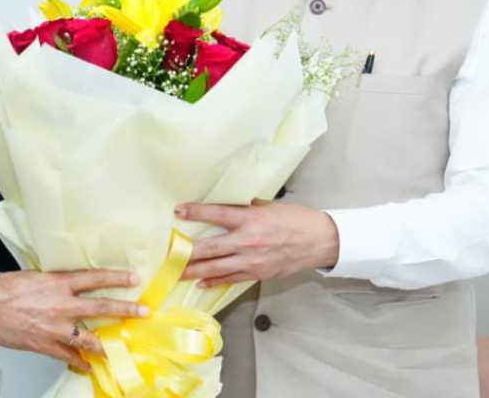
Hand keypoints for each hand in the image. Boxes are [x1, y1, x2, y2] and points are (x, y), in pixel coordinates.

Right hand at [0, 269, 147, 370]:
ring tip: (119, 349)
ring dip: (105, 344)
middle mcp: (62, 305)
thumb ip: (58, 282)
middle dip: (125, 310)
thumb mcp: (37, 277)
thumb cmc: (8, 287)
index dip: (116, 278)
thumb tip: (73, 284)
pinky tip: (87, 367)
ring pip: (88, 338)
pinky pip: (67, 356)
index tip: (134, 278)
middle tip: (144, 312)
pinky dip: (78, 362)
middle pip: (100, 306)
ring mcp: (55, 327)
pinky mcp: (45, 344)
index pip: (94, 278)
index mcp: (59, 283)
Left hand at [176, 200, 339, 286]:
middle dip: (187, 251)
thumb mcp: (270, 206)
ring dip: (194, 271)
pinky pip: (231, 279)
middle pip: (209, 248)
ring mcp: (251, 260)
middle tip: (169, 251)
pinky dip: (215, 281)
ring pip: (216, 268)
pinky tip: (201, 283)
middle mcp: (247, 241)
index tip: (178, 211)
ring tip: (177, 272)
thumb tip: (231, 204)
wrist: (319, 241)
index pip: (216, 214)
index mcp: (250, 219)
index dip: (195, 212)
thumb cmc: (297, 220)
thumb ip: (248, 207)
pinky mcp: (257, 273)